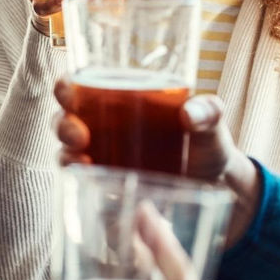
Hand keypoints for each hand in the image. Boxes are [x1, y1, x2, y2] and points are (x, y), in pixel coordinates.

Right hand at [52, 81, 264, 240]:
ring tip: (84, 161)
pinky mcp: (111, 193)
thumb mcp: (211, 125)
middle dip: (63, 126)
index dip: (65, 87)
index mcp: (122, 104)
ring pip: (69, 155)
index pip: (81, 89)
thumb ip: (208, 112)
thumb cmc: (206, 147)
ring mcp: (105, 164)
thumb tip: (189, 114)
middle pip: (66, 122)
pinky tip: (95, 186)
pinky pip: (88, 190)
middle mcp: (105, 132)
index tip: (67, 89)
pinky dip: (85, 188)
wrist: (217, 190)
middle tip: (79, 134)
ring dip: (67, 156)